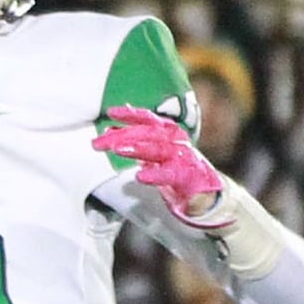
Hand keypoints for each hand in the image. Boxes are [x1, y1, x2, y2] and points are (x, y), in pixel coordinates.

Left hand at [93, 104, 224, 221]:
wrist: (204, 191)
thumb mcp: (153, 151)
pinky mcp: (187, 177)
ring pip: (158, 149)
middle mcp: (175, 140)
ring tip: (119, 150)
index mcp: (168, 131)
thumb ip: (135, 141)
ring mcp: (182, 158)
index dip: (130, 114)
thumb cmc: (176, 167)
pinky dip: (154, 175)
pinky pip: (169, 175)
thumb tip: (109, 132)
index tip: (111, 112)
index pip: (148, 118)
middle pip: (147, 133)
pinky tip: (141, 176)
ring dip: (137, 148)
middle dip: (121, 136)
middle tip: (99, 142)